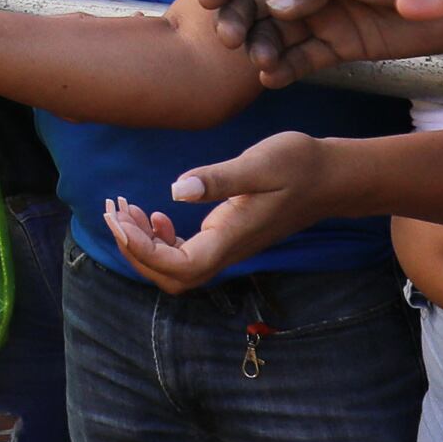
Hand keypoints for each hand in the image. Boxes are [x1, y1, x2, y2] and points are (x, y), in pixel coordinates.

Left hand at [102, 133, 336, 292]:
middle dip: (135, 250)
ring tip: (125, 210)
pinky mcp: (226, 238)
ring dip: (143, 245)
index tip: (121, 219)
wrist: (328, 177)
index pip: (180, 267)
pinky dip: (160, 239)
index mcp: (231, 238)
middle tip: (114, 212)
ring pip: (175, 269)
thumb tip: (176, 190)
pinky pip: (185, 254)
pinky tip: (155, 214)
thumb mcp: (258, 164)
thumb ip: (218, 180)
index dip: (144, 251)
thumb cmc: (297, 166)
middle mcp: (227, 251)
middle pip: (171, 277)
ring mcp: (226, 247)